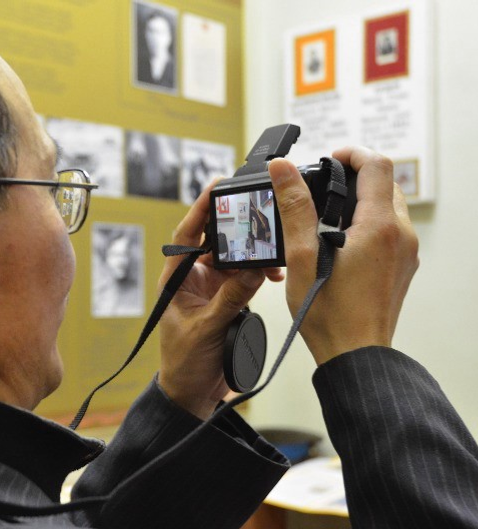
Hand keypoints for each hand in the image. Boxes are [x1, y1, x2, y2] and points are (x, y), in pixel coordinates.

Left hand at [157, 181, 282, 419]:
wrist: (192, 393)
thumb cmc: (184, 362)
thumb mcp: (207, 328)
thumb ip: (230, 299)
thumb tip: (254, 269)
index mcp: (177, 279)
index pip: (185, 236)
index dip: (199, 209)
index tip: (215, 186)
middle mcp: (193, 279)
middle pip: (215, 241)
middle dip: (236, 228)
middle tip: (258, 214)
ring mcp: (212, 289)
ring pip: (234, 258)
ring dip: (252, 254)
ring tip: (271, 253)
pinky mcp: (227, 300)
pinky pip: (245, 278)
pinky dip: (259, 274)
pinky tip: (271, 275)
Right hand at [268, 147, 418, 364]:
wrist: (355, 354)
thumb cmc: (329, 314)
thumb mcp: (302, 256)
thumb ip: (294, 207)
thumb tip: (283, 169)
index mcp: (379, 226)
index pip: (377, 165)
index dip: (352, 153)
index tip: (329, 158)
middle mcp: (401, 235)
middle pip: (386, 184)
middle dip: (355, 176)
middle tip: (322, 185)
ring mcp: (406, 253)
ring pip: (389, 207)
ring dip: (362, 200)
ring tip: (326, 215)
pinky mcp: (402, 267)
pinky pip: (390, 231)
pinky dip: (368, 223)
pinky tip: (339, 242)